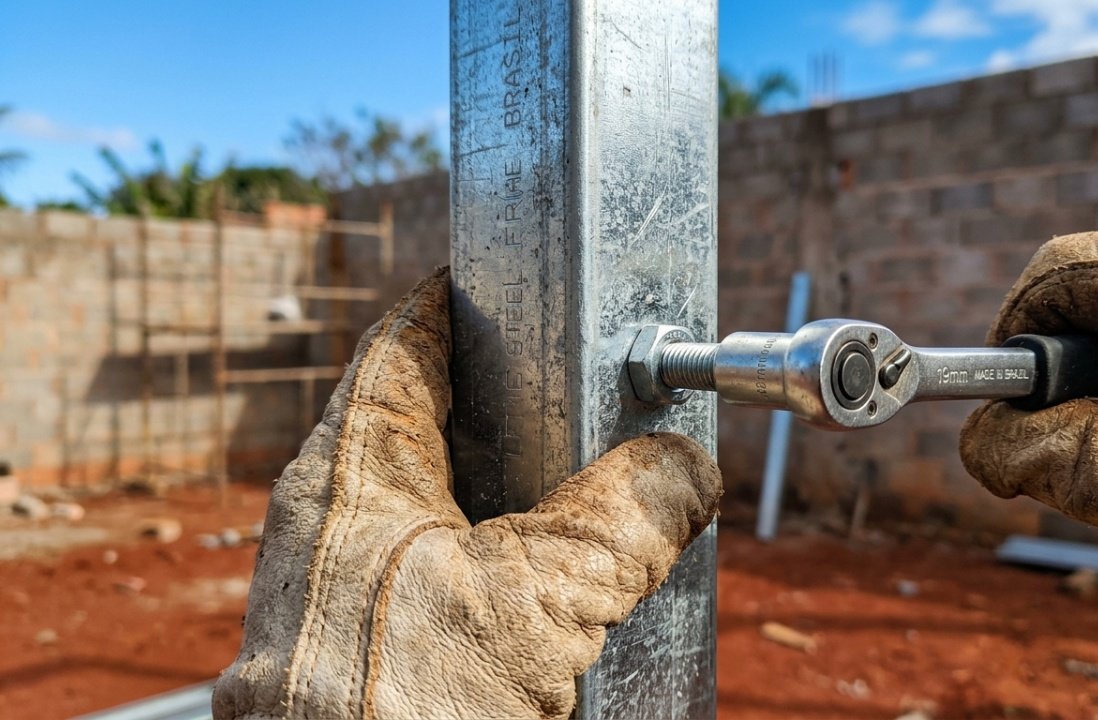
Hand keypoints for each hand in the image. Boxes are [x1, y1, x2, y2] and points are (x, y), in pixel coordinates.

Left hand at [212, 268, 720, 719]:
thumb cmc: (395, 708)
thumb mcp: (538, 600)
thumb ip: (624, 523)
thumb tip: (689, 469)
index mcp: (351, 472)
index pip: (404, 345)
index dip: (459, 305)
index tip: (509, 283)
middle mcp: (332, 522)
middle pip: (424, 425)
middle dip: (505, 409)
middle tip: (582, 397)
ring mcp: (339, 589)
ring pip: (438, 508)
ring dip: (509, 499)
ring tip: (585, 503)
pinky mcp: (360, 647)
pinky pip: (438, 577)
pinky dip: (496, 569)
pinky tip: (548, 602)